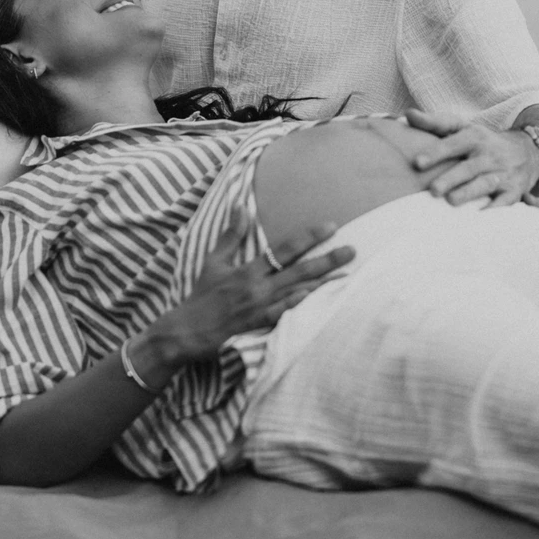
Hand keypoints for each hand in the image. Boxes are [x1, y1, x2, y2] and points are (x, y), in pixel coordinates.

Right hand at [146, 217, 353, 369]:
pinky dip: (302, 308)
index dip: (308, 237)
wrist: (185, 332)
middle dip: (327, 259)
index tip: (331, 226)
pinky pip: (286, 317)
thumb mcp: (213, 262)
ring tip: (347, 275)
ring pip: (298, 293)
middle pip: (299, 271)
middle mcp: (257, 288)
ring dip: (323, 284)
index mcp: (247, 271)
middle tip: (353, 250)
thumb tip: (240, 205)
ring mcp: (260, 309)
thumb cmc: (201, 297)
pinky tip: (320, 301)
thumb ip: (231, 235)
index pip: (284, 249)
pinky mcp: (260, 329)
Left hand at [403, 109, 538, 208]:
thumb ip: (435, 123)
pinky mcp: (514, 191)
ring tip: (451, 202)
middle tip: (433, 190)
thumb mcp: (463, 127)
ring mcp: (503, 173)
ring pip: (485, 184)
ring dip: (469, 193)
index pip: (453, 143)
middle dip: (452, 179)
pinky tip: (479, 218)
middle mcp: (489, 155)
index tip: (417, 163)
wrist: (529, 150)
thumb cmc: (483, 142)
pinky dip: (494, 211)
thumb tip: (408, 115)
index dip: (436, 152)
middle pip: (469, 167)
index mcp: (474, 137)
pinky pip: (505, 203)